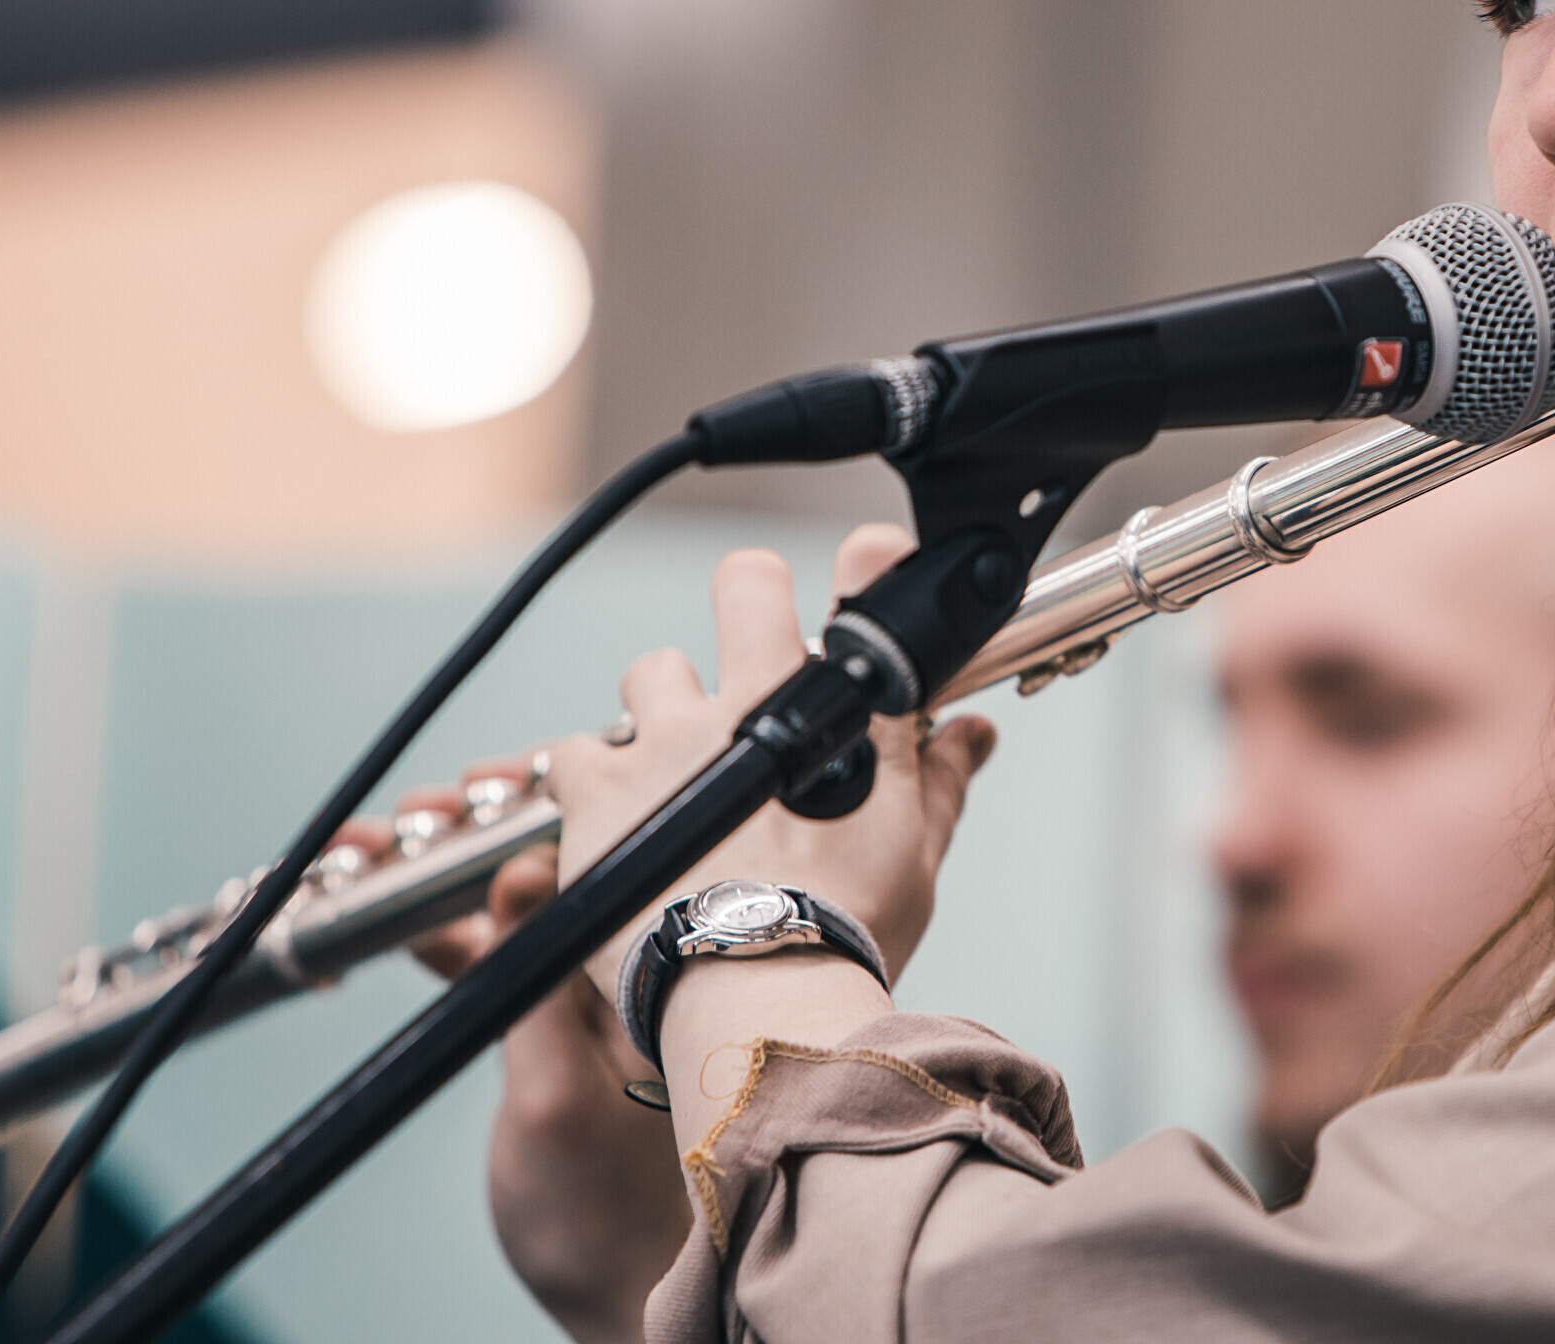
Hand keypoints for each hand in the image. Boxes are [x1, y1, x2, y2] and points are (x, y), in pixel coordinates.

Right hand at [340, 764, 687, 1343]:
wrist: (620, 1288)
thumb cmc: (606, 1211)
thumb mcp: (554, 1097)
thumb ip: (535, 983)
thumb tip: (526, 867)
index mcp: (659, 964)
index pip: (601, 846)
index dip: (535, 805)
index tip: (469, 794)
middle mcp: (635, 959)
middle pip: (555, 851)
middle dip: (474, 824)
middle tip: (406, 820)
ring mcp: (591, 984)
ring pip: (514, 894)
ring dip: (443, 870)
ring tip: (373, 852)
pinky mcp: (550, 1019)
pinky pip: (494, 948)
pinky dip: (440, 927)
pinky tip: (391, 915)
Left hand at [538, 526, 998, 1030]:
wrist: (758, 994)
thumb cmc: (848, 929)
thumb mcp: (915, 853)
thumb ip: (942, 780)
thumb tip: (976, 735)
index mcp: (835, 710)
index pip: (867, 579)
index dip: (869, 560)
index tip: (868, 565)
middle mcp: (748, 701)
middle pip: (746, 582)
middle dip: (751, 595)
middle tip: (752, 650)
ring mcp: (667, 740)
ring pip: (654, 671)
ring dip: (664, 710)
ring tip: (676, 770)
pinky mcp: (598, 791)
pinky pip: (578, 751)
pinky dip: (594, 778)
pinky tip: (615, 818)